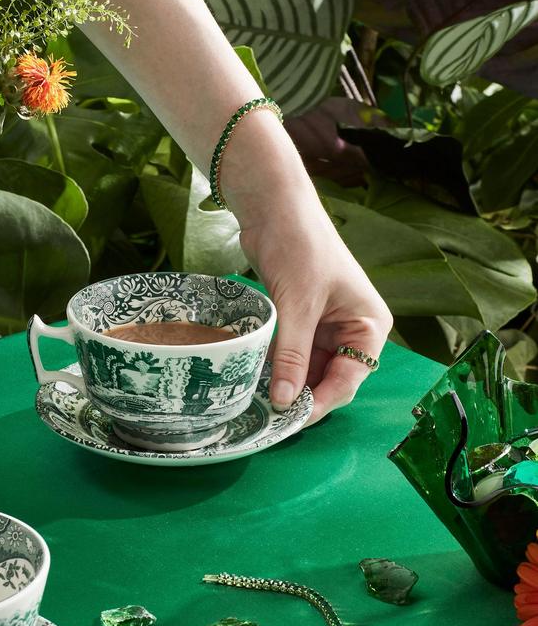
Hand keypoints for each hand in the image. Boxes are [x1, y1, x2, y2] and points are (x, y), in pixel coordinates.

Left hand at [221, 114, 392, 422]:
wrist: (273, 206)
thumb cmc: (299, 245)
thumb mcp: (298, 304)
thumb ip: (292, 355)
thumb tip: (283, 401)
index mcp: (369, 324)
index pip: (349, 378)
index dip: (320, 401)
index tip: (289, 419)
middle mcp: (351, 328)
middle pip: (330, 378)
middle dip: (302, 395)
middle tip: (269, 417)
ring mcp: (324, 325)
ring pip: (308, 368)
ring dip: (286, 382)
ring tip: (258, 399)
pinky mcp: (300, 319)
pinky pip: (291, 353)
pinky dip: (277, 365)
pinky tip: (256, 377)